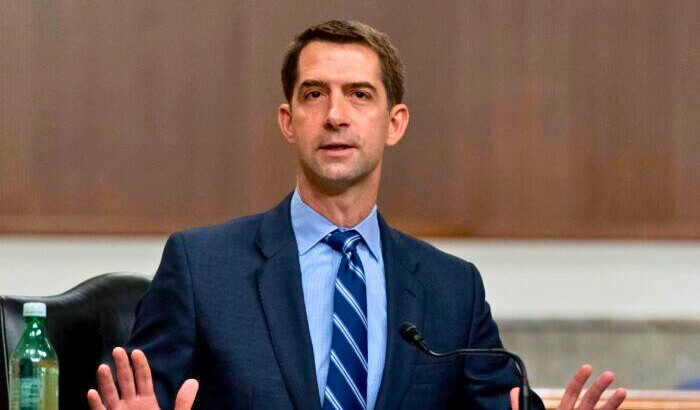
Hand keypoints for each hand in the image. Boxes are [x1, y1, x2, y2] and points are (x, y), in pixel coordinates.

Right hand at [87, 347, 198, 409]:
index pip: (143, 379)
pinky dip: (96, 404)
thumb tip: (193, 381)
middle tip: (118, 350)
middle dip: (122, 366)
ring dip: (106, 382)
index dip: (140, 366)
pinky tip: (91, 393)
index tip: (137, 352)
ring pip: (111, 395)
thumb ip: (183, 402)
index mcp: (147, 402)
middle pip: (126, 381)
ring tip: (103, 367)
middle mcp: (131, 405)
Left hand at [510, 364, 626, 409]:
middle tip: (610, 374)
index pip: (573, 392)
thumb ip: (522, 407)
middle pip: (590, 400)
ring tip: (623, 391)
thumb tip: (513, 390)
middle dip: (600, 387)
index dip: (579, 379)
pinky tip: (621, 409)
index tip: (588, 367)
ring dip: (613, 403)